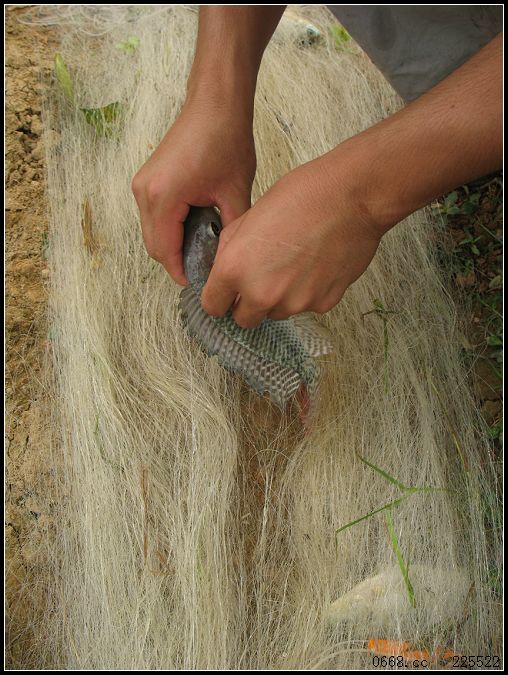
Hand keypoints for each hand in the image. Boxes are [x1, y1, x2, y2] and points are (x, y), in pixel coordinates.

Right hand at [131, 94, 255, 284]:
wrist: (215, 103)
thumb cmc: (226, 139)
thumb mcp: (235, 194)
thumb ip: (229, 233)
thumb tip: (228, 261)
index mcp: (163, 197)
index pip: (165, 251)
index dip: (182, 272)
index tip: (201, 284)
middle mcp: (144, 192)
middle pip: (154, 245)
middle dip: (177, 261)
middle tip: (205, 271)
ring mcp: (142, 184)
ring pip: (153, 232)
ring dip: (173, 245)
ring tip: (203, 251)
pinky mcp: (147, 179)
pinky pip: (154, 216)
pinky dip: (171, 229)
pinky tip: (195, 230)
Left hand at [200, 151, 383, 328]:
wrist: (351, 197)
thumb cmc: (302, 197)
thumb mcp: (249, 216)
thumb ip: (230, 248)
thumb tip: (222, 268)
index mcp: (235, 269)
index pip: (212, 306)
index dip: (219, 298)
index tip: (225, 294)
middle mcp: (261, 293)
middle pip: (244, 319)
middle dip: (247, 304)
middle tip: (261, 279)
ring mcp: (293, 302)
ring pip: (276, 313)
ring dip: (279, 298)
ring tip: (294, 264)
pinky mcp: (322, 304)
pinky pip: (306, 306)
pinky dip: (307, 292)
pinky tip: (315, 265)